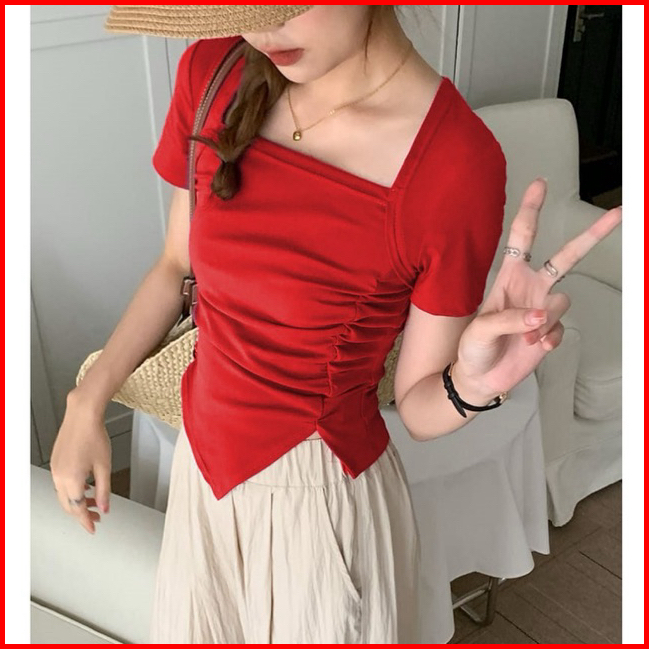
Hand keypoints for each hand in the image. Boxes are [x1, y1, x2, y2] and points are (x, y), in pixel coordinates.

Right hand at [50, 398, 111, 534]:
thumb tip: (104, 508)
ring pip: (64, 495)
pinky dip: (72, 490)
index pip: (77, 509)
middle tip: (96, 517)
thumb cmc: (94, 436)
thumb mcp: (104, 466)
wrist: (82, 416)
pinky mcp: (56, 462)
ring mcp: (55, 469)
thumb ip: (104, 490)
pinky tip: (85, 486)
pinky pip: (61, 483)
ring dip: (77, 501)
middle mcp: (59, 477)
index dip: (85, 521)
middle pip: (68, 505)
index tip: (93, 528)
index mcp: (71, 480)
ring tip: (94, 501)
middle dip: (82, 514)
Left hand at [453, 177, 621, 400]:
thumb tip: (539, 316)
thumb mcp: (480, 329)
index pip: (522, 237)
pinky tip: (533, 348)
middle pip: (566, 256)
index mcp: (509, 276)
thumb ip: (510, 319)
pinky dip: (548, 339)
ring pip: (562, 302)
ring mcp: (543, 309)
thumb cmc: (474, 347)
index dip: (530, 210)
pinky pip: (561, 328)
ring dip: (543, 322)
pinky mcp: (551, 330)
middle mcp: (530, 287)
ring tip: (522, 337)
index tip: (540, 184)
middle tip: (617, 214)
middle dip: (591, 236)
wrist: (480, 377)